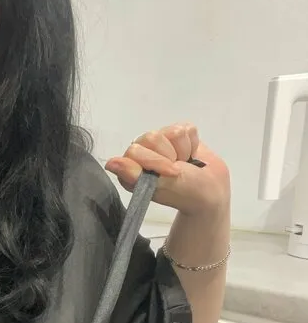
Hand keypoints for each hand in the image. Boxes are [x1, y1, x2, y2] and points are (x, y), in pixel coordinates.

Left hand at [104, 123, 229, 215]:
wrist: (211, 191)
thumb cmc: (183, 193)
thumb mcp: (158, 187)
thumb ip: (133, 174)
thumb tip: (110, 163)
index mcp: (131, 165)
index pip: (135, 150)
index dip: (154, 162)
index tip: (168, 175)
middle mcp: (143, 150)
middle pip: (153, 137)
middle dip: (170, 157)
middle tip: (177, 171)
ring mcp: (161, 140)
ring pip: (172, 132)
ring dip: (182, 151)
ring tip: (185, 163)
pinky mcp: (180, 133)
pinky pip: (187, 129)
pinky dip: (193, 144)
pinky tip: (191, 155)